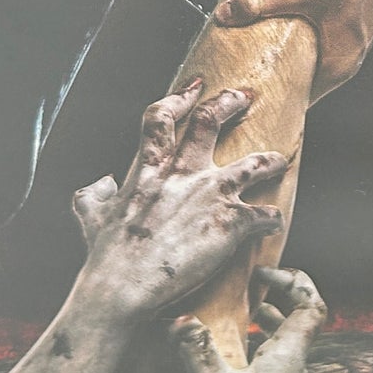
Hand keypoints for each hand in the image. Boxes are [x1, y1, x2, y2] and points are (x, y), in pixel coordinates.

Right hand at [71, 79, 290, 322]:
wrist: (124, 286)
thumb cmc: (106, 256)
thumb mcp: (91, 217)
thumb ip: (93, 194)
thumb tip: (101, 182)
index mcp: (149, 168)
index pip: (162, 117)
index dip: (180, 97)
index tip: (195, 86)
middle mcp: (184, 173)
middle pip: (211, 121)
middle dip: (231, 102)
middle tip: (246, 95)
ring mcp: (211, 194)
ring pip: (253, 163)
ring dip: (270, 160)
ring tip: (280, 161)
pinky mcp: (232, 223)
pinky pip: (264, 214)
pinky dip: (272, 217)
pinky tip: (275, 223)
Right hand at [172, 265, 328, 372]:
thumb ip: (195, 352)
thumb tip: (180, 319)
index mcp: (288, 357)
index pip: (310, 305)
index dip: (294, 282)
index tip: (265, 273)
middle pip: (301, 326)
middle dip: (279, 303)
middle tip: (255, 292)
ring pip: (288, 352)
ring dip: (270, 334)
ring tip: (246, 326)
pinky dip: (260, 362)